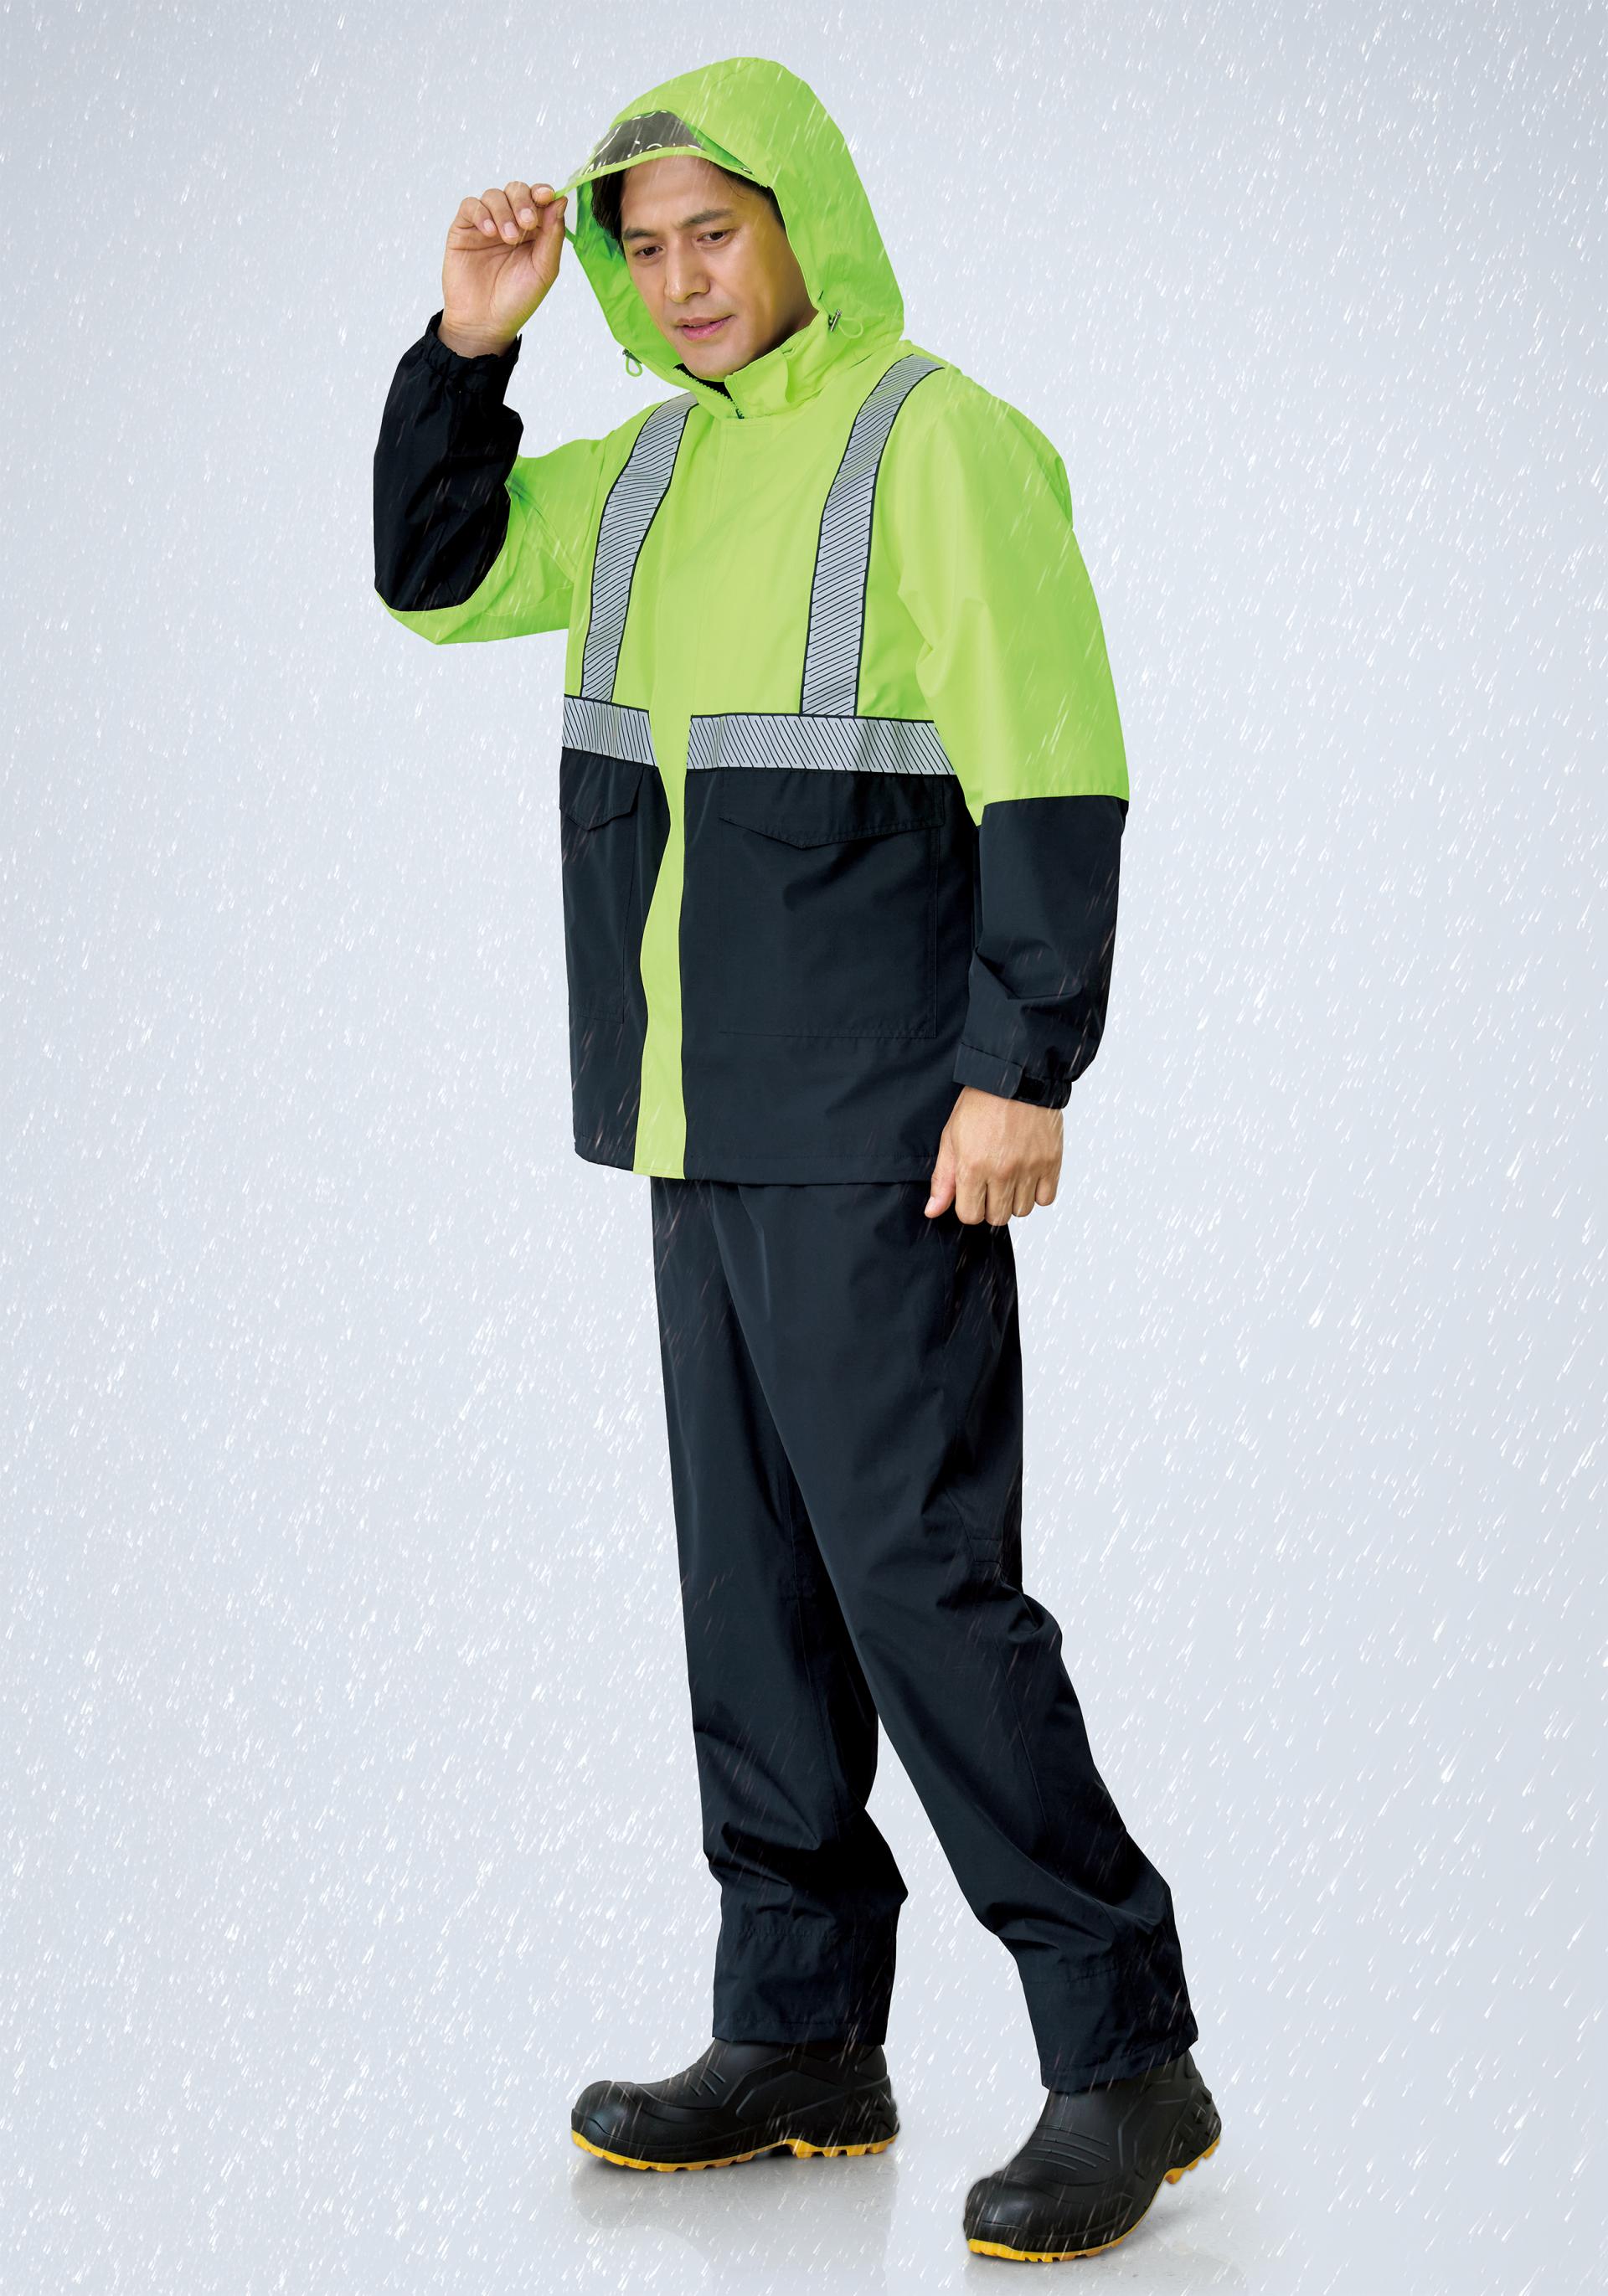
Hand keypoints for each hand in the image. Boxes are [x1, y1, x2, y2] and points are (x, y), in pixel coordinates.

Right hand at [440, 179, 567, 354]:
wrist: (484, 323)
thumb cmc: (516, 301)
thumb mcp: (544, 270)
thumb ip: (553, 236)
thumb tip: (561, 200)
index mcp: (534, 232)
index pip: (538, 199)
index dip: (542, 192)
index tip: (546, 196)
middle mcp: (510, 223)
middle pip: (516, 190)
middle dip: (523, 201)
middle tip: (527, 223)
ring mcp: (486, 225)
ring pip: (494, 195)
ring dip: (503, 211)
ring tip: (506, 238)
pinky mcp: (464, 229)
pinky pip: (471, 206)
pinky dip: (481, 213)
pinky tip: (489, 232)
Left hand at [925, 1087, 1061, 1225]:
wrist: (1015, 1078)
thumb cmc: (980, 1105)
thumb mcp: (951, 1138)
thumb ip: (943, 1179)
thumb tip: (933, 1211)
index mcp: (972, 1166)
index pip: (970, 1215)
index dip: (968, 1207)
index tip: (971, 1194)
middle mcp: (1001, 1171)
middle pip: (997, 1218)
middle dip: (990, 1206)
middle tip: (990, 1185)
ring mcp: (1029, 1168)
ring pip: (1022, 1211)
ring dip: (1014, 1200)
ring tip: (1010, 1178)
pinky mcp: (1051, 1162)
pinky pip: (1046, 1199)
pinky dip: (1037, 1193)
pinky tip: (1028, 1176)